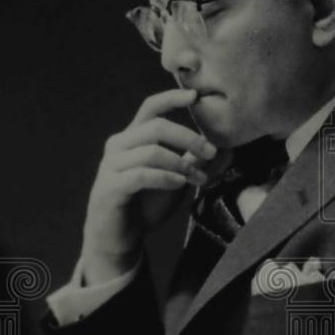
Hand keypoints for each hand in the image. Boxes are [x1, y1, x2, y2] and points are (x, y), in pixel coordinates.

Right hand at [80, 89, 224, 283]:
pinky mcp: (110, 188)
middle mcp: (119, 146)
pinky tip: (180, 184)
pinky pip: (140, 175)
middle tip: (210, 152)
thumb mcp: (176, 179)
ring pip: (151, 151)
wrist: (119, 239)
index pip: (151, 107)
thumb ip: (193, 161)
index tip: (196, 95)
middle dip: (189, 137)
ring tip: (198, 178)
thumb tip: (224, 149)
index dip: (172, 98)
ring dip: (181, 164)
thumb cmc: (146, 204)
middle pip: (157, 127)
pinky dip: (165, 178)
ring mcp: (112, 166)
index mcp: (133, 138)